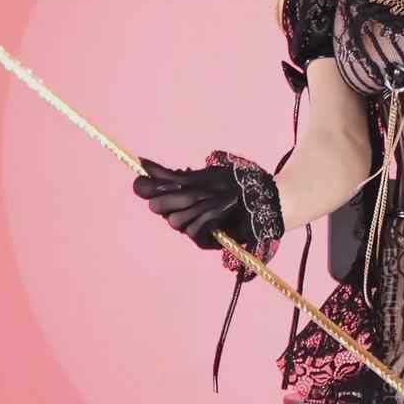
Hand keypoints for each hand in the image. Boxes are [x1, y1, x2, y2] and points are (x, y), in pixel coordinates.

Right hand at [132, 157, 248, 249]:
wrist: (261, 199)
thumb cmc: (231, 183)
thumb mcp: (201, 175)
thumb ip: (170, 175)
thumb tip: (141, 163)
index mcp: (172, 192)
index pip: (145, 189)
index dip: (149, 186)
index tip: (171, 182)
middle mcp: (176, 210)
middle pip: (156, 206)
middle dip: (177, 196)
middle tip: (200, 189)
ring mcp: (188, 226)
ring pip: (174, 221)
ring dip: (198, 206)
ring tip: (220, 197)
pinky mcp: (202, 240)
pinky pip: (194, 230)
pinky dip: (209, 218)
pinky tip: (225, 211)